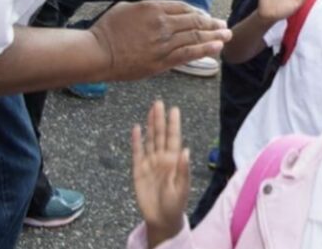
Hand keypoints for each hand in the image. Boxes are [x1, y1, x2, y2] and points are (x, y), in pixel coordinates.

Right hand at [89, 1, 231, 81]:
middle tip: (224, 25)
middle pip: (194, 23)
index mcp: (154, 8)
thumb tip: (162, 10)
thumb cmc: (107, 29)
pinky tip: (217, 48)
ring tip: (227, 35)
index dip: (199, 13)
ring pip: (195, 38)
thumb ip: (149, 7)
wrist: (97, 53)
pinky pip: (188, 55)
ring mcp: (164, 44)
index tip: (207, 16)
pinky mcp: (162, 62)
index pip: (185, 9)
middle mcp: (163, 24)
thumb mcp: (127, 7)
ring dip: (214, 36)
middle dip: (212, 24)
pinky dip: (205, 50)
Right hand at [132, 101, 189, 247]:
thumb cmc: (175, 203)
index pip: (174, 138)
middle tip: (159, 102)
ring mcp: (150, 163)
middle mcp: (162, 158)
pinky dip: (136, 141)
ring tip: (150, 110)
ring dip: (150, 125)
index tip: (174, 109)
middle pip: (160, 135)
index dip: (173, 124)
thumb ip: (183, 169)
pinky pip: (137, 153)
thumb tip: (185, 151)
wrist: (161, 218)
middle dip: (160, 119)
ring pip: (150, 139)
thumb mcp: (182, 188)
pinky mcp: (138, 171)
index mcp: (175, 160)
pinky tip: (136, 128)